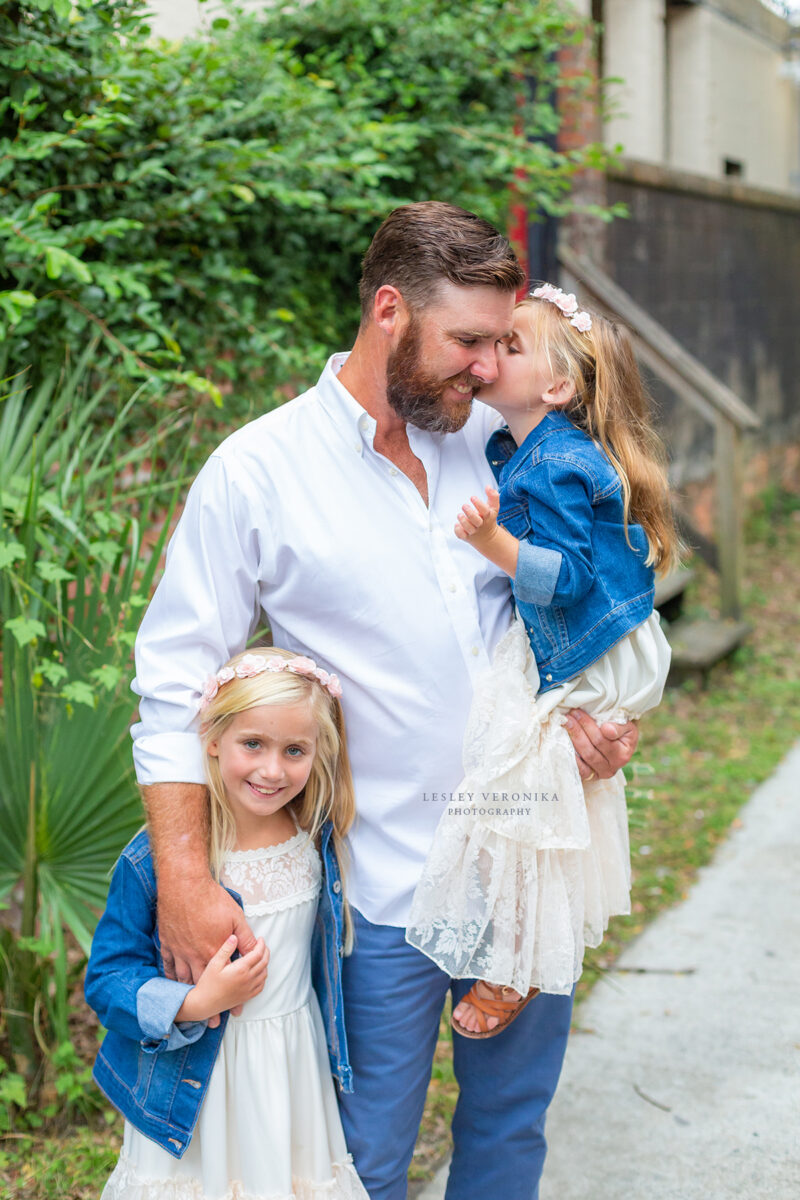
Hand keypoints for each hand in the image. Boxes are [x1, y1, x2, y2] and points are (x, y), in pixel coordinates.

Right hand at [157, 872, 256, 1025]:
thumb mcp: (235, 917)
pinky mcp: (168, 943)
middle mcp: (197, 956)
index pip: (222, 982)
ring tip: (193, 1009)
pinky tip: (173, 984)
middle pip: (203, 985)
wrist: (183, 887)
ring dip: (189, 994)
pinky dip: (170, 977)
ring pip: (184, 978)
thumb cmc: (211, 899)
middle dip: (210, 1007)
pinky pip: (168, 965)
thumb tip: (253, 951)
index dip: (230, 1000)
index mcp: (215, 951)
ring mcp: (180, 951)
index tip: (234, 1013)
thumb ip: (243, 937)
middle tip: (214, 1021)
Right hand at [175, 934, 269, 1023]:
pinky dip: (263, 977)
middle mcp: (247, 979)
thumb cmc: (208, 983)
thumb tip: (234, 937)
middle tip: (262, 945)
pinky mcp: (246, 997)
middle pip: (264, 963)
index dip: (261, 944)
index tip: (260, 939)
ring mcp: (248, 989)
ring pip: (264, 974)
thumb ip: (226, 949)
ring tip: (261, 956)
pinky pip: (261, 986)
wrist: (204, 1003)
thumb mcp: (214, 963)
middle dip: (265, 952)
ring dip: (265, 963)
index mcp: (241, 969)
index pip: (258, 954)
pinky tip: (258, 973)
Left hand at [454, 487, 518, 576]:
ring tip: (460, 515)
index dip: (478, 504)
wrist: (488, 537)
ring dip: (463, 521)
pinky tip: (457, 524)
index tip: (472, 497)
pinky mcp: (467, 537)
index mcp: (488, 516)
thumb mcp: (493, 508)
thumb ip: (493, 496)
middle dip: (469, 513)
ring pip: (468, 528)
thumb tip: (488, 486)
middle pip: (476, 520)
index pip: (485, 511)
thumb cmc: (488, 518)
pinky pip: (461, 535)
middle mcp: (481, 525)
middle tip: (464, 506)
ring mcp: (474, 531)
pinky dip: (458, 530)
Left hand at [564, 708, 638, 780]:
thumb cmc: (622, 732)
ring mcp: (600, 773)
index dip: (588, 725)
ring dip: (572, 740)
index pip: (602, 739)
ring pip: (583, 758)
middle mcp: (612, 767)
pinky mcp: (590, 776)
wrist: (621, 744)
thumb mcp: (627, 726)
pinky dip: (571, 757)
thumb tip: (606, 730)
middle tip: (567, 717)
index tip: (578, 713)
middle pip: (590, 749)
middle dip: (577, 731)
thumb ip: (619, 727)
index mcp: (623, 754)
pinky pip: (579, 770)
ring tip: (565, 725)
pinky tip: (563, 744)